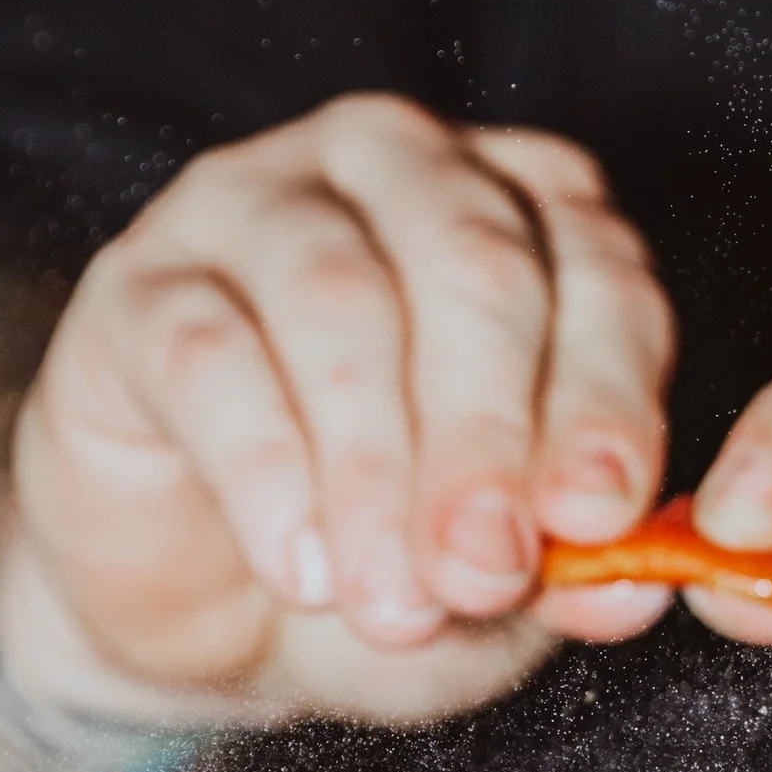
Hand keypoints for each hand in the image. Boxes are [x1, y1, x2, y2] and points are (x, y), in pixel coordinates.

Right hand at [0, 95, 676, 725]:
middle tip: (483, 570)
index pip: (600, 272)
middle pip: (471, 264)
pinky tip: (298, 567)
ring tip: (390, 602)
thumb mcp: (497, 589)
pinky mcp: (139, 280)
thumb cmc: (382, 552)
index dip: (605, 398)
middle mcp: (402, 168)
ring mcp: (258, 203)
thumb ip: (570, 575)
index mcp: (530, 211)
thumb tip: (632, 587)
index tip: (596, 518)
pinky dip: (263, 471)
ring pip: (339, 299)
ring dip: (373, 465)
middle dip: (487, 434)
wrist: (195, 603)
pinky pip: (207, 352)